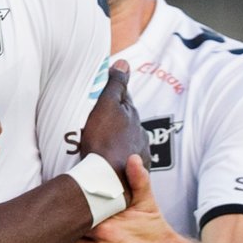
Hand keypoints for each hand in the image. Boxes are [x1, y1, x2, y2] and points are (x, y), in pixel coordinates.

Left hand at [50, 158, 188, 242]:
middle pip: (65, 241)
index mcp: (109, 229)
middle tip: (46, 228)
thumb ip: (137, 181)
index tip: (54, 211)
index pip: (72, 220)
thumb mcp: (148, 206)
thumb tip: (131, 158)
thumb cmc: (156, 235)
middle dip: (57, 235)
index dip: (62, 216)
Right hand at [80, 61, 149, 193]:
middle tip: (102, 121)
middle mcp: (141, 135)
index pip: (125, 101)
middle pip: (128, 123)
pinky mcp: (134, 176)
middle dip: (118, 120)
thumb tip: (124, 62)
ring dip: (120, 141)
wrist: (107, 180)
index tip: (107, 95)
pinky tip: (110, 163)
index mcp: (133, 117)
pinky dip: (120, 159)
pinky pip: (127, 163)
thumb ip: (116, 85)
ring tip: (104, 143)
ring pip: (129, 143)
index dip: (116, 97)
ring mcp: (139, 156)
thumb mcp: (106, 105)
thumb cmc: (103, 140)